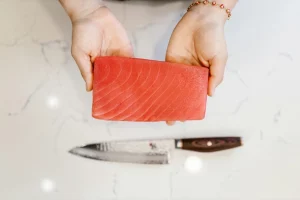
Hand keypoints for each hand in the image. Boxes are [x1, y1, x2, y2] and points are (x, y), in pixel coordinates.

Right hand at [71, 6, 132, 90]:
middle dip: (120, 87)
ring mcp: (118, 58)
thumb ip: (85, 71)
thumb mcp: (79, 54)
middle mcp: (107, 64)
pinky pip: (132, 61)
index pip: (102, 82)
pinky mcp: (126, 50)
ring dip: (129, 80)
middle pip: (115, 79)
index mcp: (96, 67)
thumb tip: (88, 89)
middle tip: (125, 98)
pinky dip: (135, 69)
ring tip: (133, 91)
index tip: (110, 99)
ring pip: (125, 73)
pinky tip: (138, 77)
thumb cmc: (82, 33)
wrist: (93, 14)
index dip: (106, 89)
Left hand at [165, 5, 227, 124]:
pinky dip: (160, 84)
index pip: (197, 94)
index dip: (191, 105)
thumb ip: (215, 76)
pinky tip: (156, 94)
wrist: (200, 19)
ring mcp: (180, 68)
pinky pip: (165, 74)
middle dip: (177, 105)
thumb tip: (210, 94)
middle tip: (170, 119)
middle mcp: (191, 74)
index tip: (186, 117)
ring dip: (167, 98)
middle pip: (183, 93)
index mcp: (204, 75)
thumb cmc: (213, 38)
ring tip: (161, 111)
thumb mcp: (219, 58)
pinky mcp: (169, 60)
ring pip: (172, 86)